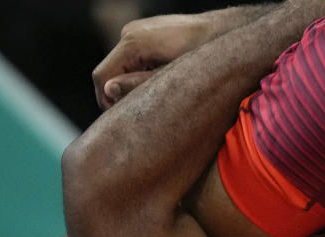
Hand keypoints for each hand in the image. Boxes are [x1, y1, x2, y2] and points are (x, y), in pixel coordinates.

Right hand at [93, 13, 218, 109]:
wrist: (223, 33)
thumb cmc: (203, 58)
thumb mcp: (170, 79)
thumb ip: (137, 86)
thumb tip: (109, 91)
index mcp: (134, 42)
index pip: (101, 76)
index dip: (106, 100)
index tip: (123, 117)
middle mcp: (129, 33)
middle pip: (107, 72)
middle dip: (118, 94)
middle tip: (140, 111)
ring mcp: (135, 31)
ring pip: (118, 67)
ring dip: (128, 84)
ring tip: (153, 95)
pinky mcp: (142, 34)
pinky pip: (129, 60)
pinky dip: (136, 74)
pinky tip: (157, 82)